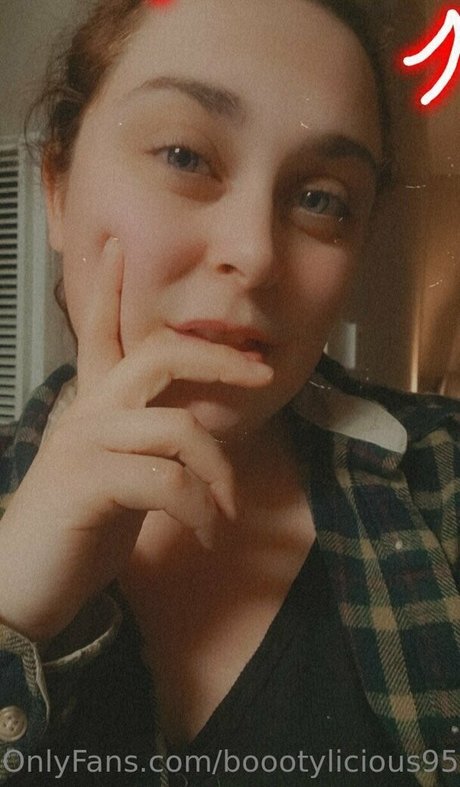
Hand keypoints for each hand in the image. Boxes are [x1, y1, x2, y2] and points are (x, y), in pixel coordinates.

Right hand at [0, 238, 272, 640]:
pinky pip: (168, 482)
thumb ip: (151, 445)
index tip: (117, 245)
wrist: (29, 586)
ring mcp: (84, 443)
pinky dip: (200, 510)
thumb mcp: (124, 477)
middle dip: (217, 358)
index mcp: (94, 407)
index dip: (106, 289)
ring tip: (224, 512)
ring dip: (218, 474)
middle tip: (260, 373)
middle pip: (156, 355)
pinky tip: (205, 533)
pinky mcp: (87, 483)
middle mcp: (87, 412)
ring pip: (178, 429)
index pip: (98, 333)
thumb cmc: (81, 529)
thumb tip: (199, 431)